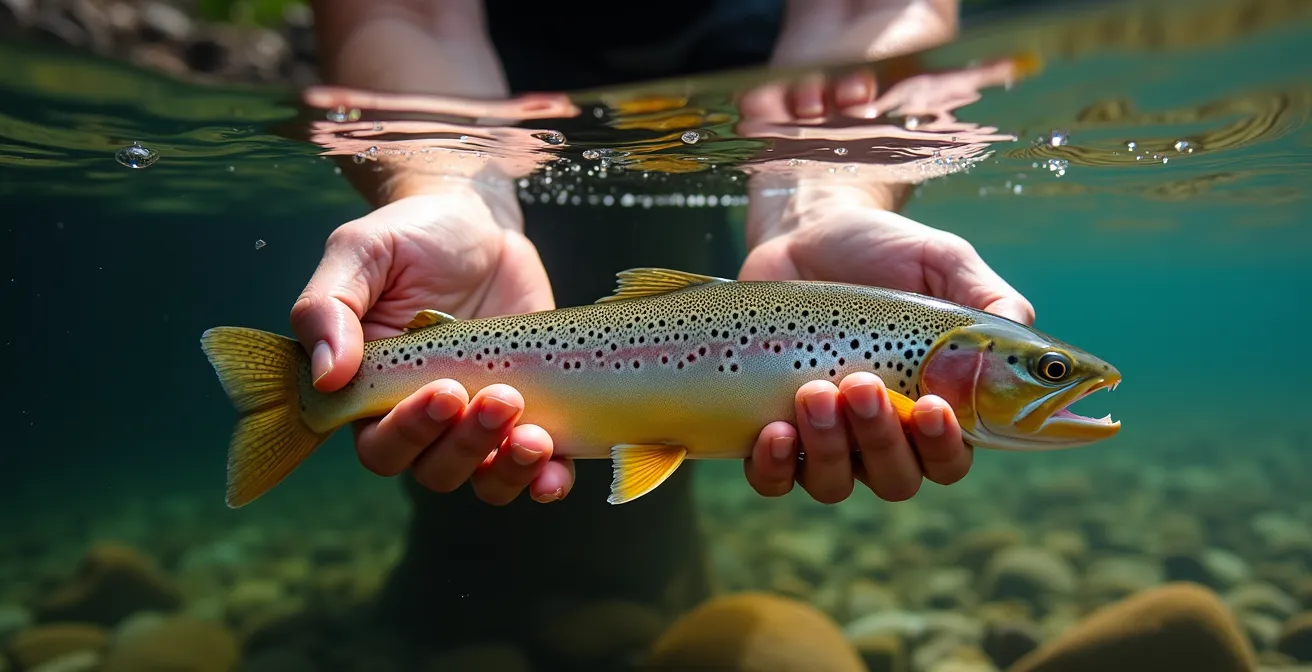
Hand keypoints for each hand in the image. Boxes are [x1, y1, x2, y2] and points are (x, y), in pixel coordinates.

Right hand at [289, 185, 574, 504]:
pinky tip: (555, 470)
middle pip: (434, 470)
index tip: (443, 390)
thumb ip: (327, 306)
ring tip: (532, 434)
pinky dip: (547, 480)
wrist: (479, 222)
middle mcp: (424, 418)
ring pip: (483, 479)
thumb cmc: (410, 235)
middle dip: (467, 445)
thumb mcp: (359, 251)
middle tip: (499, 397)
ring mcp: (479, 419)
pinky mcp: (533, 412)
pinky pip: (538, 470)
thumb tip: (326, 377)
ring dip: (506, 469)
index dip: (408, 434)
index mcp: (373, 392)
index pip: (380, 445)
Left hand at [739, 186, 1034, 503]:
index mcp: (935, 407)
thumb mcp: (943, 261)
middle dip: (880, 438)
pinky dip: (774, 468)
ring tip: (815, 390)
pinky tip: (775, 431)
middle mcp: (884, 436)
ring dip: (828, 448)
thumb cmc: (884, 250)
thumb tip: (1022, 331)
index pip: (951, 458)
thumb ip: (988, 297)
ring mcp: (827, 439)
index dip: (944, 447)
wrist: (805, 232)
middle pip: (895, 477)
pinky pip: (774, 480)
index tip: (933, 406)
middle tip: (862, 383)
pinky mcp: (772, 432)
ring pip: (835, 482)